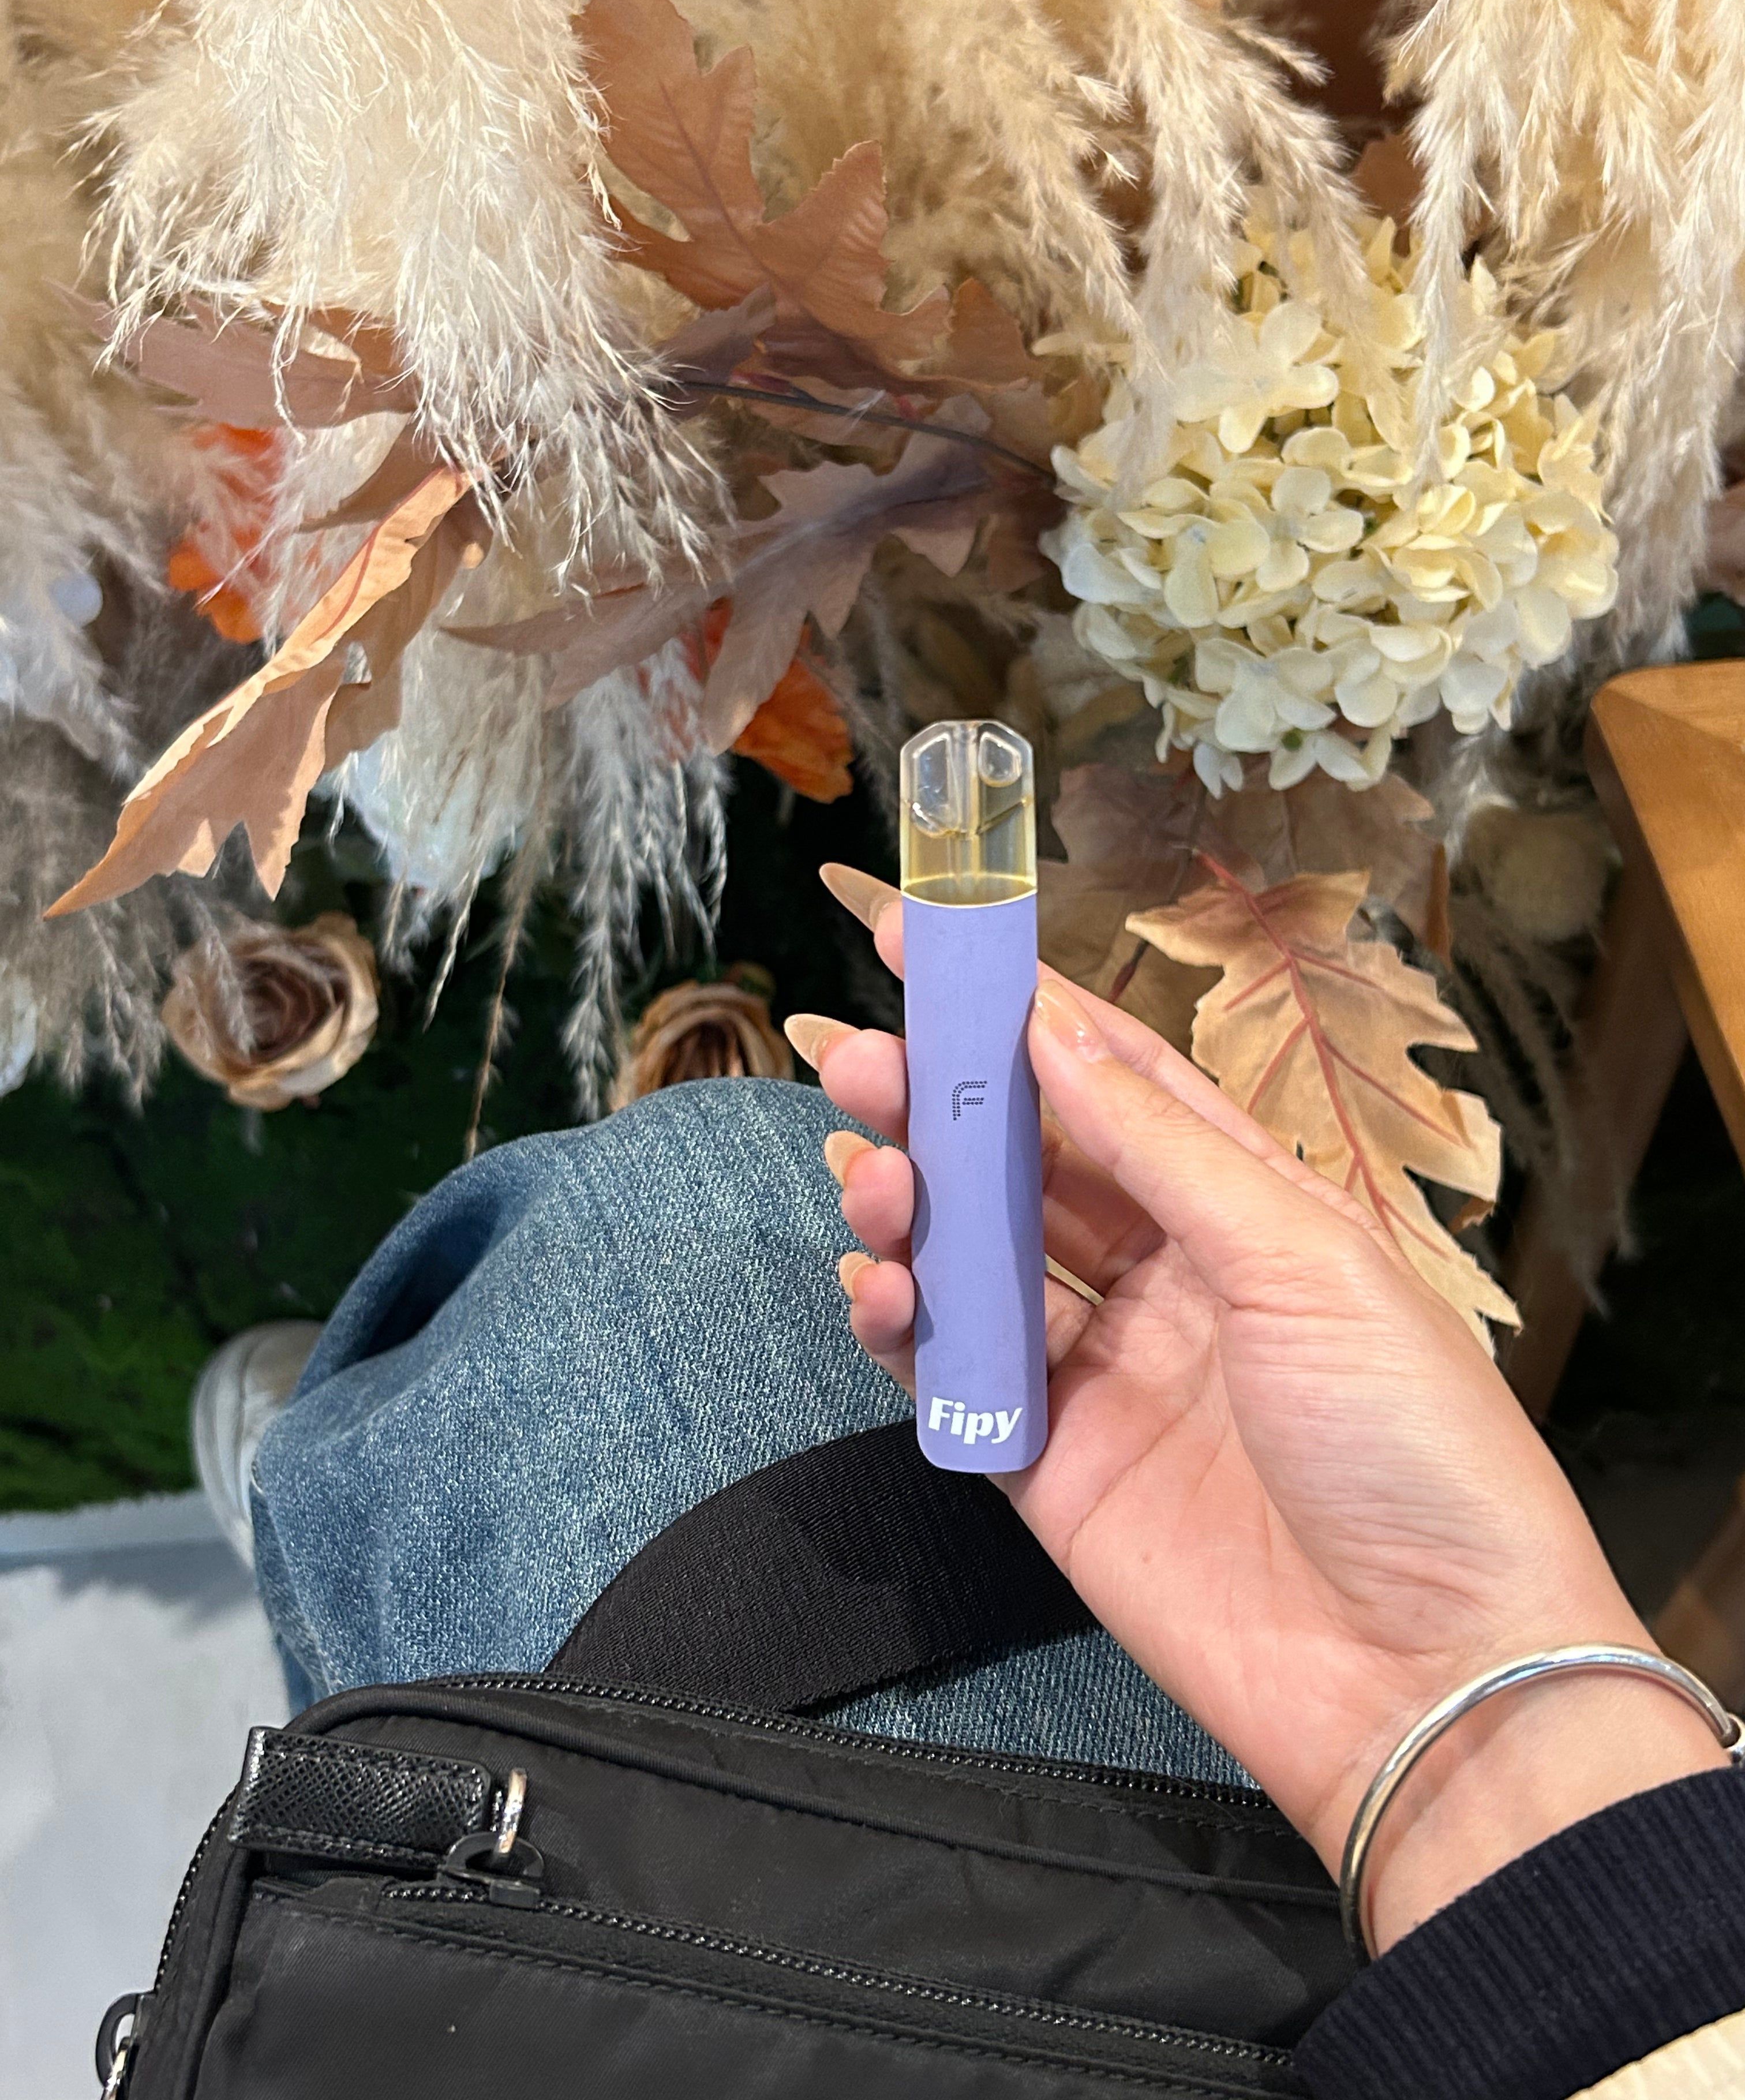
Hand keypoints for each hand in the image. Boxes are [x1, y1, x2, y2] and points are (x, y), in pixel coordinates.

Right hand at [793, 866, 1726, 1951]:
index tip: (921, 938)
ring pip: (975, 1262)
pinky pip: (955, 1378)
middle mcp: (1169, 1277)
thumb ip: (1161, 1147)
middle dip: (937, 1105)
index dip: (1017, 1007)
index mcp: (1245, 1206)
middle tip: (855, 1059)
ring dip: (910, 1208)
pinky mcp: (1052, 1468)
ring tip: (870, 1181)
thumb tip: (1054, 1034)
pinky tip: (880, 1290)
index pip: (1110, 1078)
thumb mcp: (1300, 1257)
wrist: (1424, 1671)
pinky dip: (904, 1328)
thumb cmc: (1407, 1443)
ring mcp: (1105, 1373)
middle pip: (1025, 1164)